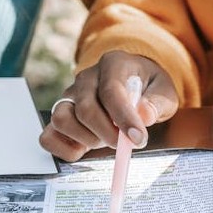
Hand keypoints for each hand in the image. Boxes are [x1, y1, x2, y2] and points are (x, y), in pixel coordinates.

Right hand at [40, 51, 178, 160]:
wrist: (133, 83)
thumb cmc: (148, 88)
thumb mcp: (163, 91)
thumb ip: (156, 102)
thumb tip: (144, 116)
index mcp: (112, 64)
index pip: (111, 91)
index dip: (124, 118)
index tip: (138, 139)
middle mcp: (85, 78)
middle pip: (85, 109)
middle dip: (106, 133)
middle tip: (123, 144)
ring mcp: (69, 96)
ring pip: (60, 119)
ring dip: (85, 139)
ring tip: (104, 139)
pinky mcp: (60, 116)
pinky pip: (48, 136)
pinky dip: (64, 149)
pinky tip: (84, 148)